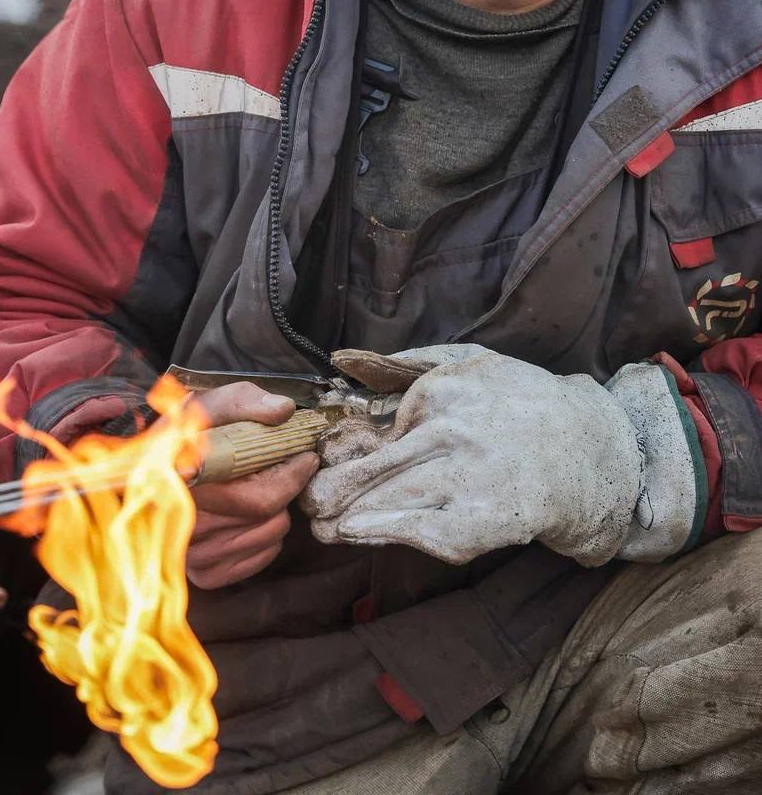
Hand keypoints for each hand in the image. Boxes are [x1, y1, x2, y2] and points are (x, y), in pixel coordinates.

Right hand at [186, 382, 318, 588]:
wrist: (155, 464)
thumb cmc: (190, 432)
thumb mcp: (214, 403)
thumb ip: (247, 403)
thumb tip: (283, 410)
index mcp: (188, 482)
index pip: (260, 498)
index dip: (290, 477)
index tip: (306, 457)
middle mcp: (188, 527)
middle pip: (270, 519)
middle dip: (283, 489)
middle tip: (275, 470)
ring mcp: (194, 554)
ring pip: (269, 537)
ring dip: (274, 512)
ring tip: (254, 488)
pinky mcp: (204, 574)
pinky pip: (259, 559)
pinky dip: (265, 536)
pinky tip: (248, 513)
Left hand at [304, 345, 645, 567]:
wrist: (589, 451)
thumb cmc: (522, 403)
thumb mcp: (472, 362)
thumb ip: (410, 362)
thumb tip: (346, 361)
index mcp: (444, 393)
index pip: (380, 428)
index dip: (352, 451)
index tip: (327, 462)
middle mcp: (452, 436)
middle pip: (376, 470)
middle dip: (334, 490)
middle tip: (307, 502)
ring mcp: (465, 482)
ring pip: (391, 501)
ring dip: (348, 518)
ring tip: (323, 526)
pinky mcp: (480, 523)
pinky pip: (420, 531)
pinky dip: (383, 533)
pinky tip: (358, 534)